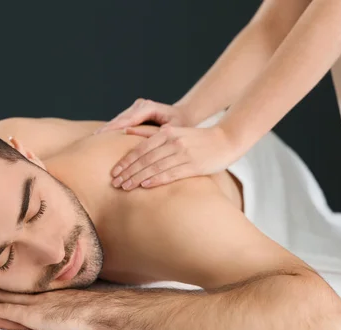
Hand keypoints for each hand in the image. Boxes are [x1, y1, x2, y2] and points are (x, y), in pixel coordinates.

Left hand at [0, 285, 101, 329]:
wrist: (102, 311)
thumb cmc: (99, 309)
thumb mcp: (83, 302)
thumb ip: (73, 301)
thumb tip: (72, 304)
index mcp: (53, 291)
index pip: (29, 283)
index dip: (14, 278)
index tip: (2, 271)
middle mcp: (42, 293)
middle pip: (13, 285)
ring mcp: (36, 303)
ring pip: (6, 295)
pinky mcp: (32, 315)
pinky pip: (7, 310)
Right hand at [94, 98, 191, 133]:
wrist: (184, 116)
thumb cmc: (181, 124)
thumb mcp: (171, 129)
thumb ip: (152, 131)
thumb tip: (128, 133)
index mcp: (149, 107)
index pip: (126, 119)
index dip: (112, 129)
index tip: (100, 136)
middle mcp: (141, 104)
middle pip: (119, 118)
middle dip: (106, 130)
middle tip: (91, 141)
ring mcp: (137, 107)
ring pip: (118, 119)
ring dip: (107, 130)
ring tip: (92, 140)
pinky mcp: (135, 112)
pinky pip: (121, 121)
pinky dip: (112, 130)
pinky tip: (100, 138)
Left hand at [111, 124, 238, 189]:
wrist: (226, 139)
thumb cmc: (198, 138)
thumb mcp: (174, 131)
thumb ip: (152, 133)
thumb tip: (127, 131)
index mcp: (167, 133)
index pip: (140, 148)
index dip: (126, 161)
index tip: (114, 172)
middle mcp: (173, 142)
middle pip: (145, 159)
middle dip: (128, 172)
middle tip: (115, 183)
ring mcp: (183, 154)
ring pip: (155, 167)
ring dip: (138, 178)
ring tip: (125, 188)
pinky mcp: (193, 165)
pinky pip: (171, 174)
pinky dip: (156, 180)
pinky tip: (145, 186)